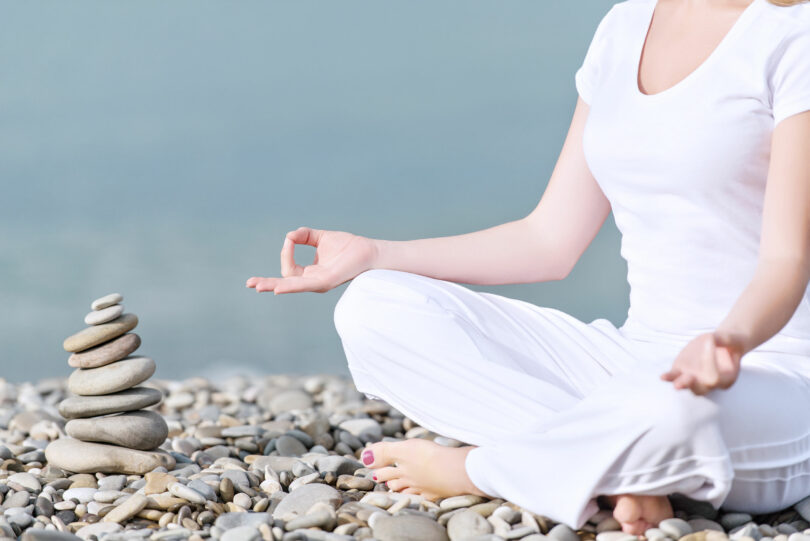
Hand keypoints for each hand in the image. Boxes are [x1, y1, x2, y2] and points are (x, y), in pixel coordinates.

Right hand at [246, 226, 378, 293]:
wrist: (369, 250)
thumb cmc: (348, 246)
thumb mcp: (321, 237)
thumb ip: (304, 235)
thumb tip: (289, 236)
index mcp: (310, 273)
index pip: (288, 267)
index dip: (286, 251)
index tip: (291, 238)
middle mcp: (312, 281)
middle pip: (284, 283)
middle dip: (266, 284)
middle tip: (250, 284)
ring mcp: (318, 283)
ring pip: (291, 285)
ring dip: (273, 285)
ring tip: (258, 287)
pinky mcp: (326, 282)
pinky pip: (305, 284)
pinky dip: (291, 285)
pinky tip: (279, 288)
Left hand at [660, 330, 746, 394]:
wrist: (722, 343)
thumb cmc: (731, 343)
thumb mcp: (732, 339)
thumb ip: (724, 340)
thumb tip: (711, 339)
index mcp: (727, 379)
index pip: (715, 377)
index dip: (710, 360)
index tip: (709, 339)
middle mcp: (710, 383)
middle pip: (700, 389)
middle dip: (690, 385)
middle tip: (679, 383)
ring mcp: (695, 378)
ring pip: (686, 385)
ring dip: (677, 382)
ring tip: (666, 378)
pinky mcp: (683, 371)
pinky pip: (675, 376)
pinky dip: (669, 377)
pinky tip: (663, 377)